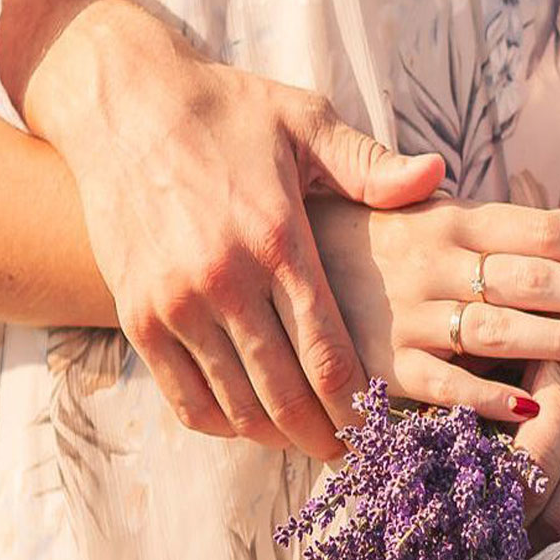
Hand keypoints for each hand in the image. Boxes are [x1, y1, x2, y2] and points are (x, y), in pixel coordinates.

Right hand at [6, 0, 446, 457]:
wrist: (121, 103)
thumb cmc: (225, 111)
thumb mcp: (304, 122)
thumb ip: (370, 166)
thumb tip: (438, 177)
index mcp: (277, 239)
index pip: (329, 353)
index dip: (359, 406)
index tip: (384, 432)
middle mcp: (223, 280)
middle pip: (285, 395)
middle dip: (325, 436)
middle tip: (355, 456)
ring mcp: (173, 303)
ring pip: (234, 405)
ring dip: (275, 437)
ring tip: (309, 443)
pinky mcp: (136, 314)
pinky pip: (182, 396)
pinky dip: (220, 423)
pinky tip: (249, 424)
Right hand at [309, 193, 559, 422]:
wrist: (253, 259)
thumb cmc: (344, 232)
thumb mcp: (393, 195)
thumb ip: (444, 195)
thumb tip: (456, 173)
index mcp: (446, 219)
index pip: (539, 228)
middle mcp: (432, 263)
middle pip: (530, 275)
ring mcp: (405, 315)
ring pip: (495, 328)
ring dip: (557, 339)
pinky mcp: (379, 364)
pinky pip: (440, 385)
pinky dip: (485, 397)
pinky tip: (532, 408)